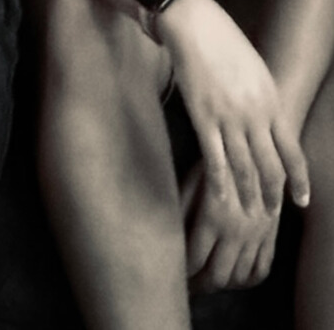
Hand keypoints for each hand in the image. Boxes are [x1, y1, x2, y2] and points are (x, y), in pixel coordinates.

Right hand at [156, 0, 307, 220]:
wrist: (192, 22)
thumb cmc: (223, 40)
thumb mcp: (256, 69)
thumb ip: (263, 99)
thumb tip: (266, 125)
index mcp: (271, 101)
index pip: (292, 151)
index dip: (298, 180)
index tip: (301, 201)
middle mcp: (255, 113)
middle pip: (270, 165)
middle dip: (273, 195)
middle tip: (270, 215)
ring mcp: (228, 116)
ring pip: (243, 167)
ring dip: (248, 195)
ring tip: (249, 215)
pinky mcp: (201, 114)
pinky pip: (213, 156)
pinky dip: (218, 181)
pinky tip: (220, 198)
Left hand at [182, 160, 279, 291]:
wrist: (258, 151)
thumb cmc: (218, 160)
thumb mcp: (194, 178)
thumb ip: (181, 205)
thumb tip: (166, 232)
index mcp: (213, 217)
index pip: (195, 258)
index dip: (182, 271)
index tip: (172, 273)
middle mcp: (236, 232)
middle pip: (217, 275)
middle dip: (200, 285)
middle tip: (187, 286)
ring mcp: (257, 237)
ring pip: (239, 277)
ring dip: (222, 285)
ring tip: (207, 284)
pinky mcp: (271, 237)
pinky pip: (262, 269)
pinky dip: (248, 280)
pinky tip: (235, 278)